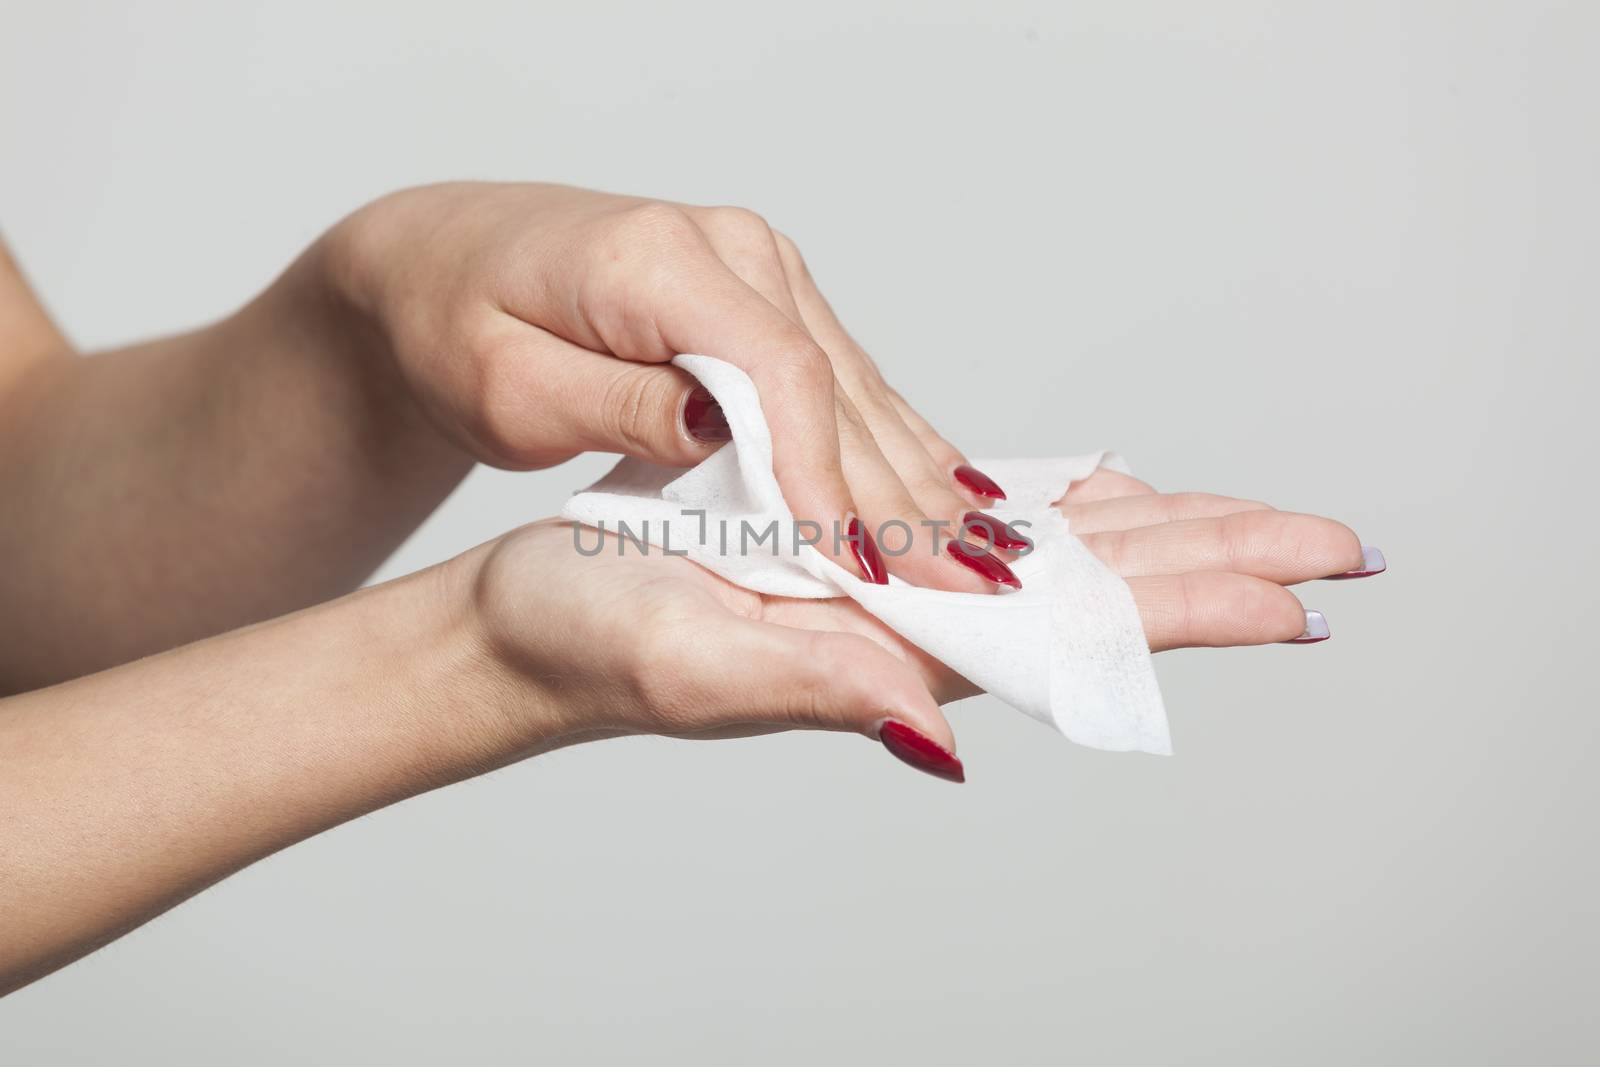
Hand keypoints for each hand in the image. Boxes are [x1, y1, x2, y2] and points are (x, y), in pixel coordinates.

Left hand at [318, 182, 1016, 593]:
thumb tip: (725, 431)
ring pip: (852, 382)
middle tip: (963, 586)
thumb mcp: (506, 387)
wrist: (445, 259)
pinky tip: (939, 487)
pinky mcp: (765, 288)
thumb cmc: (454, 326)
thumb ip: (618, 406)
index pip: (777, 375)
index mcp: (656, 260)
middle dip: (893, 494)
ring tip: (976, 556)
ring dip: (908, 473)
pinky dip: (886, 437)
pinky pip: (839, 373)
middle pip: (832, 383)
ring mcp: (756, 262)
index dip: (825, 479)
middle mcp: (727, 246)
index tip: (862, 566)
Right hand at [466, 473, 1381, 782]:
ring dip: (1156, 537)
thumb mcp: (687, 658)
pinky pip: (981, 527)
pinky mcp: (852, 551)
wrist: (533, 624)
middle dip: (1215, 567)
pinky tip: (1102, 500)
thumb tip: (929, 729)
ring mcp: (889, 590)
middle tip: (1334, 548)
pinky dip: (1056, 510)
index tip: (1299, 598)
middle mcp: (912, 626)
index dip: (1188, 612)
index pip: (1076, 635)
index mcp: (891, 651)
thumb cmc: (588, 642)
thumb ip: (811, 685)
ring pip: (1053, 559)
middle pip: (1094, 595)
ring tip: (1253, 524)